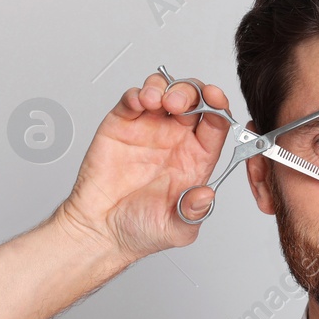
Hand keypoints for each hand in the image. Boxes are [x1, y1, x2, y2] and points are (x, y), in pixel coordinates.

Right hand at [55, 71, 234, 259]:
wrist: (100, 231)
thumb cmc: (139, 229)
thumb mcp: (176, 229)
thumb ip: (194, 212)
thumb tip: (207, 195)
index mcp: (195, 159)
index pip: (215, 124)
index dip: (218, 106)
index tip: (215, 98)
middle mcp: (175, 140)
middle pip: (193, 100)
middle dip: (191, 92)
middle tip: (178, 103)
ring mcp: (149, 129)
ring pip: (164, 91)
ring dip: (164, 87)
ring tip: (157, 101)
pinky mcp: (122, 125)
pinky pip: (132, 99)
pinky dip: (137, 93)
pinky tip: (140, 101)